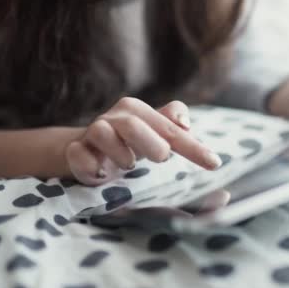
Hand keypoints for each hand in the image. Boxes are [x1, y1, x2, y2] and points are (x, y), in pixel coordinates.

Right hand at [65, 98, 221, 185]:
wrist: (82, 150)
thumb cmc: (129, 142)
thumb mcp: (155, 134)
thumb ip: (177, 132)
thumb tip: (192, 131)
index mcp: (139, 112)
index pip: (171, 125)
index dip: (193, 146)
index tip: (214, 164)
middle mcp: (116, 118)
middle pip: (134, 124)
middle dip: (152, 142)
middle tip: (163, 159)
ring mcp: (92, 134)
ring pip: (102, 133)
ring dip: (119, 152)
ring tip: (129, 166)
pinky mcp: (74, 152)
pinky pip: (77, 154)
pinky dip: (89, 164)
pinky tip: (100, 175)